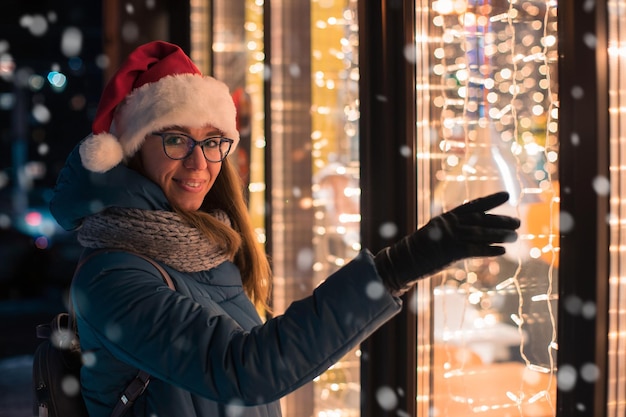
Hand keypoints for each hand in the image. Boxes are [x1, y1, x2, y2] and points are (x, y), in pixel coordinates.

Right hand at [374, 191, 520, 295]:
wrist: (401, 261)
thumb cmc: (418, 251)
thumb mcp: (434, 236)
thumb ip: (452, 233)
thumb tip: (472, 235)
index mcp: (445, 218)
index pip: (472, 206)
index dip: (490, 200)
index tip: (507, 195)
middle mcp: (448, 224)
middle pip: (479, 219)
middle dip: (500, 220)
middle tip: (518, 222)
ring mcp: (448, 237)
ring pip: (479, 233)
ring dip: (499, 235)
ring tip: (515, 236)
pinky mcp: (449, 251)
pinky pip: (473, 249)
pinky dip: (488, 250)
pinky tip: (501, 251)